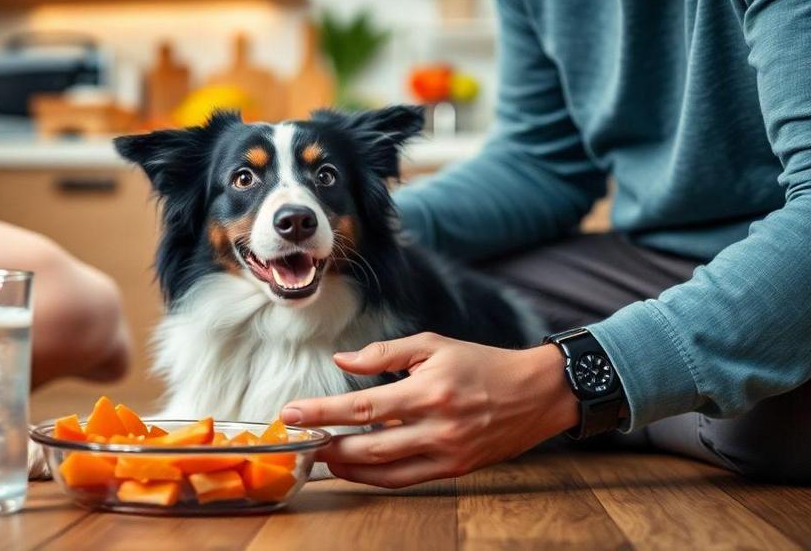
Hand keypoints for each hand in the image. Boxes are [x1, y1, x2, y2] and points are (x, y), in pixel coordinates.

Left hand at [280, 333, 578, 487]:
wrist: (536, 393)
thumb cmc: (482, 364)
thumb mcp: (433, 345)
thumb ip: (384, 354)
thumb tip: (342, 360)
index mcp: (428, 391)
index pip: (361, 406)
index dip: (322, 412)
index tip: (291, 413)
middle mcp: (437, 426)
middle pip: (368, 446)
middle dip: (327, 447)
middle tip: (300, 442)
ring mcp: (446, 452)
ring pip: (384, 471)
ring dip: (347, 468)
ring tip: (322, 458)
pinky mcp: (455, 470)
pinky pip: (406, 480)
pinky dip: (376, 477)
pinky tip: (356, 468)